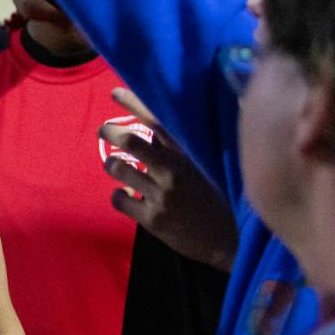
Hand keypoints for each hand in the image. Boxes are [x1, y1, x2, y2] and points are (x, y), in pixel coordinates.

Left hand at [100, 87, 238, 270]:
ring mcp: (162, 195)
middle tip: (103, 130)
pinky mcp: (152, 218)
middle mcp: (174, 171)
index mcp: (190, 156)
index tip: (115, 92)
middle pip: (131, 141)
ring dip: (113, 165)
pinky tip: (126, 196)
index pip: (159, 121)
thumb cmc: (217, 201)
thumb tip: (154, 131)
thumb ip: (181, 152)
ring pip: (119, 168)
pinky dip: (118, 195)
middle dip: (111, 132)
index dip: (136, 103)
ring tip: (118, 167)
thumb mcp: (206, 170)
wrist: (230, 242)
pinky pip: (118, 199)